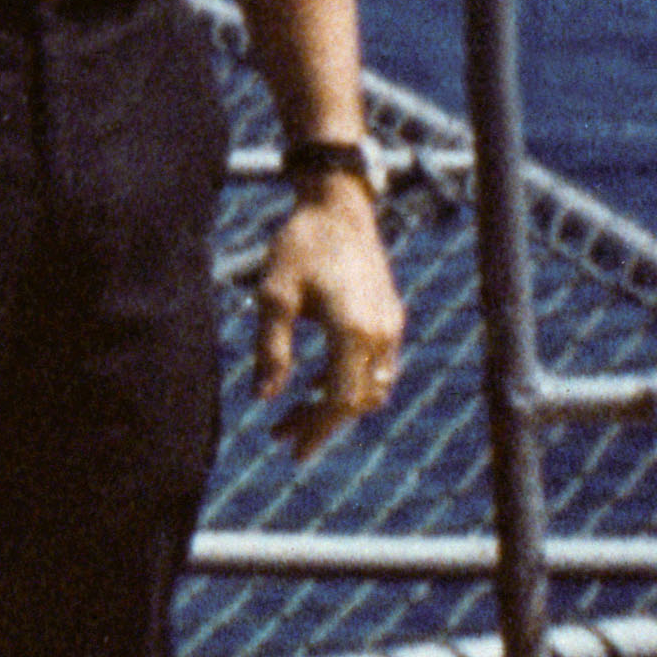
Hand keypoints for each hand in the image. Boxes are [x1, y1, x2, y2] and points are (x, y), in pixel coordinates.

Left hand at [247, 176, 405, 450]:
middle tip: (282, 435)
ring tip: (295, 414)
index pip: (339, 400)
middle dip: (321, 423)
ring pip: (372, 387)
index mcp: (353, 332)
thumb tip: (265, 397)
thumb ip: (271, 350)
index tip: (292, 449)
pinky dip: (350, 382)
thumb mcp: (273, 297)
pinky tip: (315, 385)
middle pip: (357, 401)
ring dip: (337, 405)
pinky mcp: (391, 316)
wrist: (338, 207)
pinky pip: (378, 366)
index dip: (316, 429)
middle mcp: (381, 334)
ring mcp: (391, 325)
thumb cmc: (299, 246)